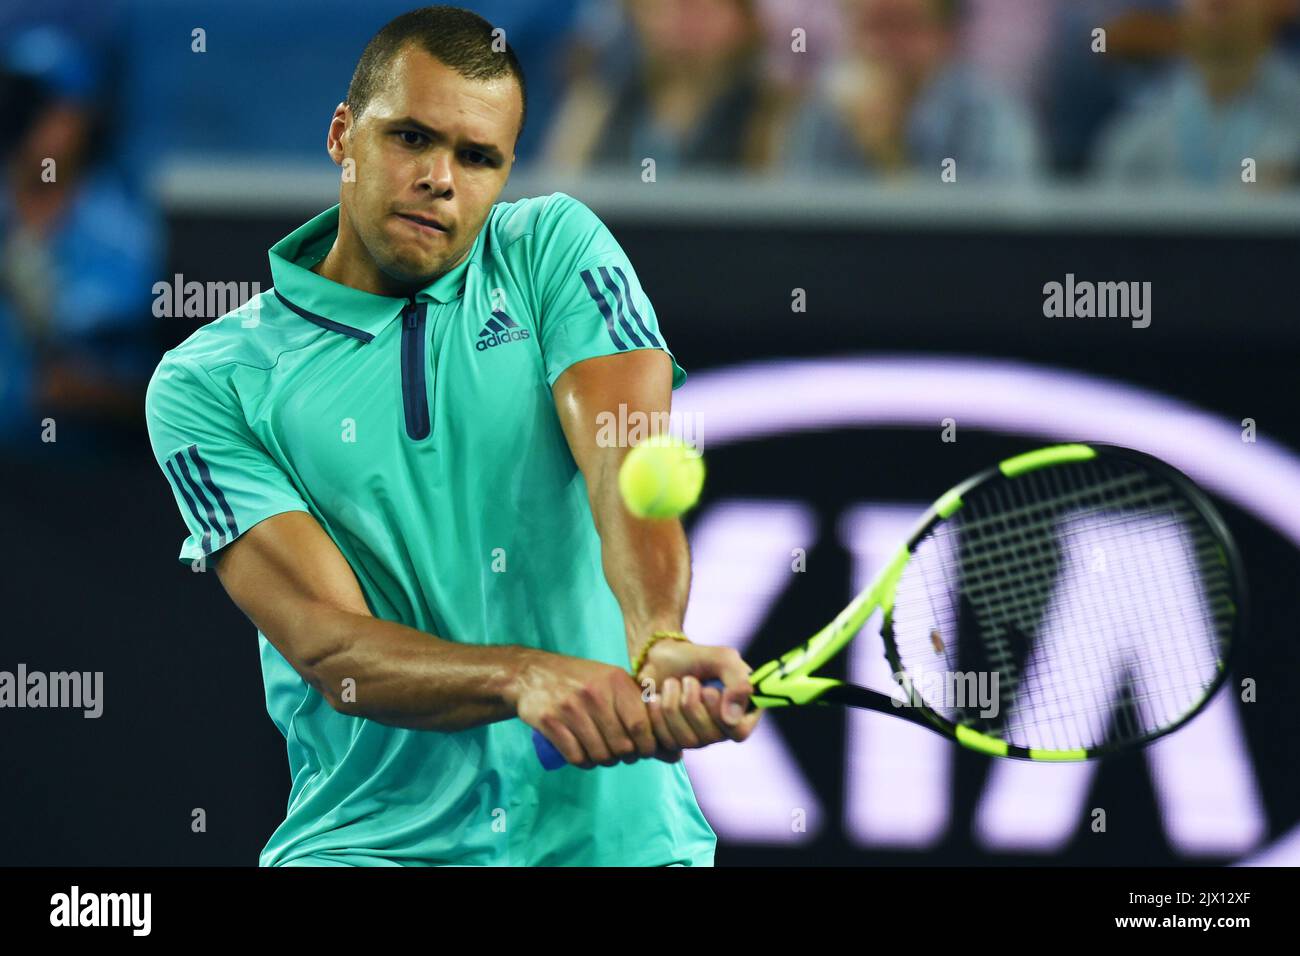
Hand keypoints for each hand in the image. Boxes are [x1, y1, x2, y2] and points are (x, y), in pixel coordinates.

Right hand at [512, 651, 657, 769]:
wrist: (533, 673)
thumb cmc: (582, 682)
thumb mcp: (613, 685)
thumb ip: (642, 714)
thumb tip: (676, 756)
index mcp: (615, 681)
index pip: (640, 725)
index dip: (646, 746)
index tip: (643, 751)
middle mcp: (594, 693)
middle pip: (621, 744)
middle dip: (625, 756)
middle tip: (620, 754)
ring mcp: (570, 707)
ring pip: (599, 754)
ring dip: (603, 761)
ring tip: (602, 754)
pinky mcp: (549, 721)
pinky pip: (575, 756)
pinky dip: (583, 762)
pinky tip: (584, 755)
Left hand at [636, 639, 761, 757]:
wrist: (659, 660)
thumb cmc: (694, 658)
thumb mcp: (723, 659)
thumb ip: (739, 682)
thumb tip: (732, 719)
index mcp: (741, 710)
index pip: (740, 732)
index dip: (722, 714)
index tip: (709, 690)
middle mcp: (722, 729)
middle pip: (711, 736)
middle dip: (692, 702)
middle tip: (688, 679)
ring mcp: (699, 739)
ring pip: (688, 739)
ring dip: (674, 704)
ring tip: (671, 683)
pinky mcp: (675, 742)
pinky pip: (668, 740)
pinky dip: (658, 714)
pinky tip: (657, 697)